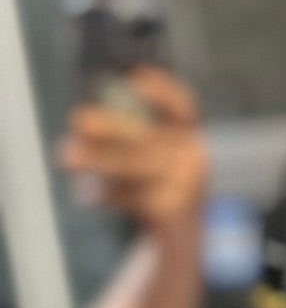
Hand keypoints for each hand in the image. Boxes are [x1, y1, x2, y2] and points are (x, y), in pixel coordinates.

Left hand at [58, 66, 208, 230]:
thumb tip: (82, 123)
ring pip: (137, 166)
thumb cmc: (161, 180)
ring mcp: (187, 185)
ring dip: (100, 160)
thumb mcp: (157, 154)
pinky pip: (134, 197)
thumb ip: (129, 137)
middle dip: (111, 128)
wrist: (186, 229)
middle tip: (78, 119)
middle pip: (149, 138)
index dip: (162, 92)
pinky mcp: (173, 210)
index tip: (136, 78)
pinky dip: (110, 195)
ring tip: (69, 157)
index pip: (182, 108)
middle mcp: (194, 156)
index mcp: (190, 136)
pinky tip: (90, 195)